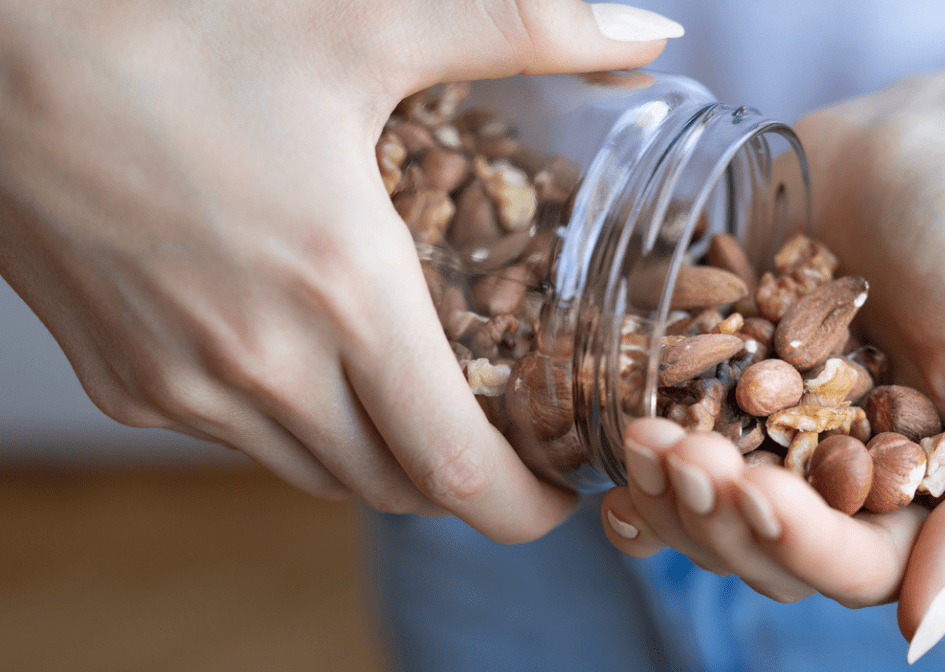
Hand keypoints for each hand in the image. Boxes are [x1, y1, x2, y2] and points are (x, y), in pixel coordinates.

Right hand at [0, 0, 681, 542]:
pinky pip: (242, 442)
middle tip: (504, 431)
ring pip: (318, 473)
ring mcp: (182, 389)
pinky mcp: (126, 385)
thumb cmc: (175, 27)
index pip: (456, 474)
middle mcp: (261, 368)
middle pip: (396, 487)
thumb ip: (525, 30)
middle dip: (464, 478)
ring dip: (382, 455)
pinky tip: (311, 358)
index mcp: (340, 296)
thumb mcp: (367, 21)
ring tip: (417, 397)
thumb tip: (644, 31)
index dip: (525, 507)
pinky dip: (300, 427)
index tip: (560, 494)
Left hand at [602, 69, 944, 657]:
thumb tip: (925, 630)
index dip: (797, 543)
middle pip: (762, 553)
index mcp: (907, 504)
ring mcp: (762, 445)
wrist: (913, 155)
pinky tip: (614, 452)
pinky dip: (638, 470)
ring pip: (705, 517)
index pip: (851, 568)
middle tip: (677, 451)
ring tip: (642, 436)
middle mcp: (829, 490)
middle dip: (714, 514)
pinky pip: (668, 460)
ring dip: (666, 495)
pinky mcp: (712, 398)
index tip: (754, 487)